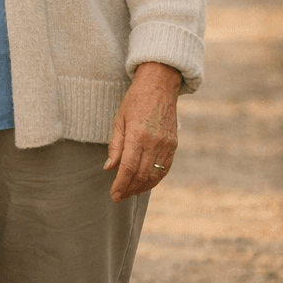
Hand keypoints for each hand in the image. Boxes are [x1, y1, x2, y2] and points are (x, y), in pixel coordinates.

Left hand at [105, 61, 181, 202]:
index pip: (128, 167)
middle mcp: (154, 142)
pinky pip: (165, 169)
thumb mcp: (119, 119)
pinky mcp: (173, 145)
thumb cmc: (135, 100)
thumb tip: (109, 167)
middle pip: (141, 174)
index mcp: (137, 134)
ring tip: (130, 192)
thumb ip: (115, 145)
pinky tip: (146, 184)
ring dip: (142, 187)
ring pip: (155, 175)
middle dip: (129, 188)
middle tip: (119, 196)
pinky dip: (155, 179)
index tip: (114, 195)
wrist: (159, 86)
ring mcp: (166, 144)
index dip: (121, 184)